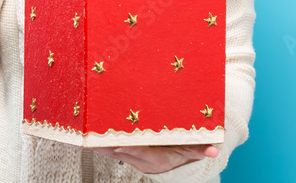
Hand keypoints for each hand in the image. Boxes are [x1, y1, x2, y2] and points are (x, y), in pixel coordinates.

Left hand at [91, 144, 218, 173]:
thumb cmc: (183, 150)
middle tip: (91, 136)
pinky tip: (82, 136)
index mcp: (158, 159)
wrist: (174, 161)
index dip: (132, 149)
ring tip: (81, 134)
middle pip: (122, 152)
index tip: (119, 144)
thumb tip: (215, 150)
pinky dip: (96, 143)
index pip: (144, 154)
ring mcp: (131, 157)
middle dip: (106, 144)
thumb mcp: (193, 149)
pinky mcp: (123, 153)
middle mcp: (142, 160)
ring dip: (96, 144)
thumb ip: (201, 149)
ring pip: (111, 151)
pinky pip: (107, 148)